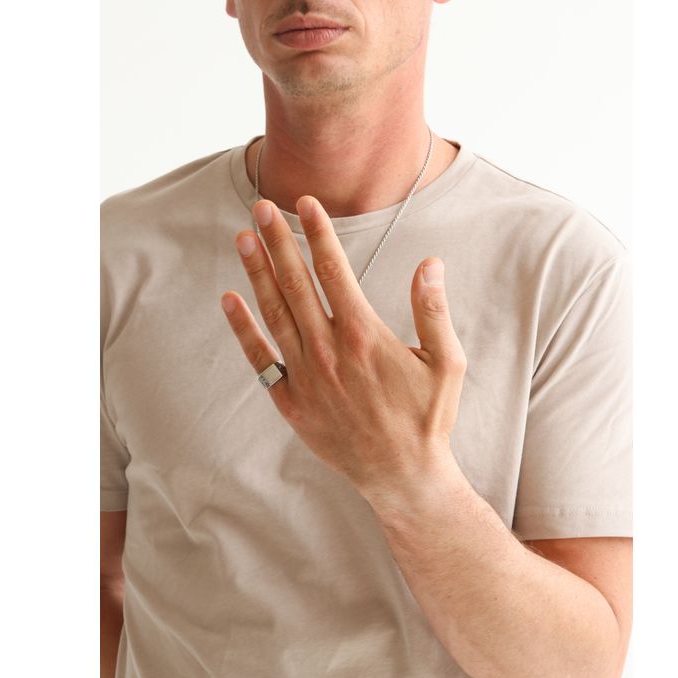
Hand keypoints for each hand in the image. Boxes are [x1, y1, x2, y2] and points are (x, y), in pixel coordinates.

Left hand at [220, 195, 466, 495]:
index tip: (305, 203)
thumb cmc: (427, 418)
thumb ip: (433, 311)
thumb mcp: (447, 362)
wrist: (402, 475)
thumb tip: (430, 264)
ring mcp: (305, 377)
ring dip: (257, 274)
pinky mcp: (292, 403)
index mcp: (364, 335)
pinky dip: (243, 329)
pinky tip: (230, 300)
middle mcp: (327, 350)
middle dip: (278, 241)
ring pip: (274, 314)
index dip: (317, 233)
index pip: (333, 271)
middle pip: (296, 284)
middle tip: (262, 206)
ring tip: (244, 238)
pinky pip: (260, 360)